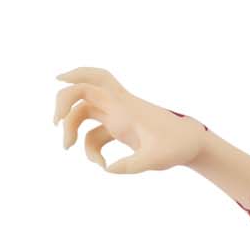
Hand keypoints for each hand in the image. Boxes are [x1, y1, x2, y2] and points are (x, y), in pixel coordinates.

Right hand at [54, 67, 206, 173]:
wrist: (192, 143)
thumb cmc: (177, 146)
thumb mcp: (156, 159)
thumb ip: (132, 164)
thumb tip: (109, 169)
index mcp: (124, 107)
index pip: (92, 85)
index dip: (72, 81)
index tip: (57, 88)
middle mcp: (118, 108)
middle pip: (83, 93)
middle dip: (65, 104)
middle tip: (57, 124)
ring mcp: (119, 118)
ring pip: (86, 115)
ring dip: (75, 131)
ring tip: (70, 150)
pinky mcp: (121, 129)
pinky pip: (97, 134)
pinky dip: (92, 149)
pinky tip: (103, 166)